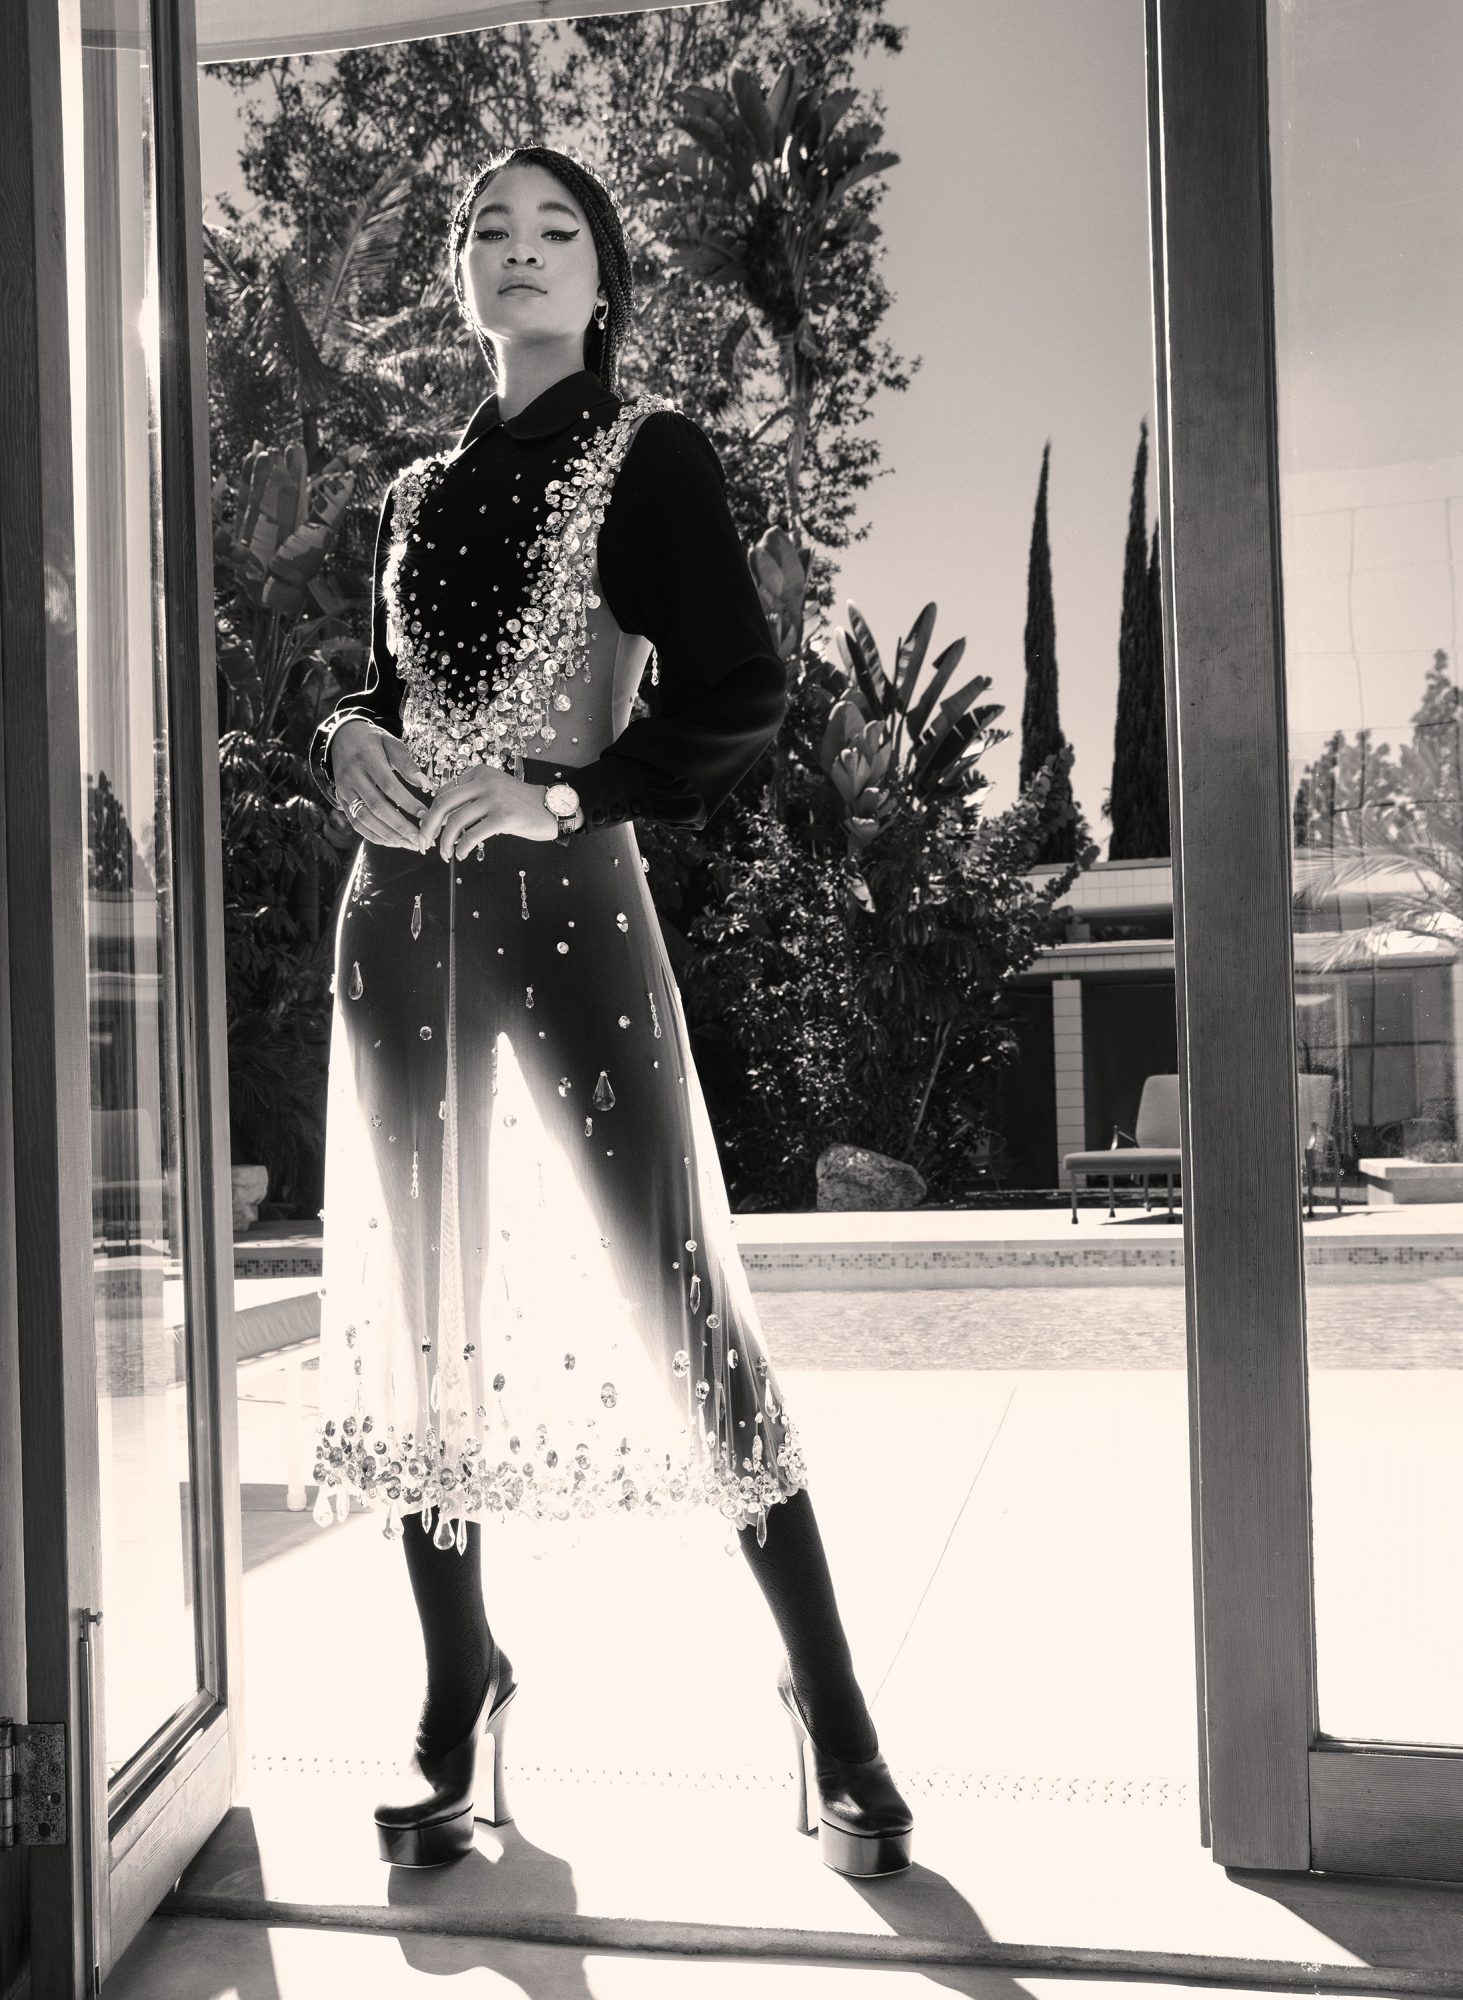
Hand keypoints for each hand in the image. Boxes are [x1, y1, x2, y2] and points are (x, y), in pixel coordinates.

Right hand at [332, 722, 429, 848]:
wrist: (342, 738)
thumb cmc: (374, 741)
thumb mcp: (391, 743)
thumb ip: (407, 763)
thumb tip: (426, 784)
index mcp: (367, 759)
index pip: (388, 786)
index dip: (407, 802)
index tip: (426, 815)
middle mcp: (353, 777)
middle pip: (376, 807)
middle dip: (400, 826)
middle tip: (421, 839)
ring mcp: (345, 791)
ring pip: (365, 819)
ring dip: (389, 835)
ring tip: (410, 844)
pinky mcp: (341, 801)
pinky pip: (356, 824)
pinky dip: (375, 836)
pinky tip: (394, 842)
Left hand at [415, 764, 557, 857]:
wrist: (552, 808)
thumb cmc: (521, 804)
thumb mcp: (494, 792)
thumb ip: (471, 799)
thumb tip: (441, 820)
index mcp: (479, 773)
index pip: (444, 791)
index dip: (431, 812)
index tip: (428, 829)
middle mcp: (484, 782)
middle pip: (442, 803)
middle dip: (428, 826)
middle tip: (424, 843)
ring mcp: (494, 798)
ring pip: (455, 821)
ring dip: (444, 841)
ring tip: (444, 854)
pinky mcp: (503, 817)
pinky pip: (473, 835)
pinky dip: (463, 848)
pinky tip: (462, 855)